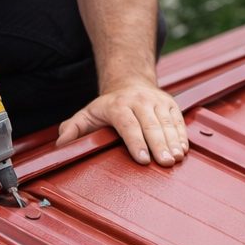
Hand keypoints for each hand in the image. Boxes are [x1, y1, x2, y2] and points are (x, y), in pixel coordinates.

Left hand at [55, 82, 188, 165]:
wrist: (130, 82)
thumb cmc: (107, 105)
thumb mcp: (87, 114)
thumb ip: (73, 128)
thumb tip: (61, 145)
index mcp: (117, 105)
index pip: (128, 125)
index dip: (136, 142)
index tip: (142, 160)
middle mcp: (139, 100)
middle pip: (151, 125)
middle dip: (159, 145)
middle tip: (165, 163)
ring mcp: (157, 100)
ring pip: (166, 122)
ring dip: (173, 141)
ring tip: (176, 159)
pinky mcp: (170, 103)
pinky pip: (177, 120)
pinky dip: (182, 135)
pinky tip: (183, 150)